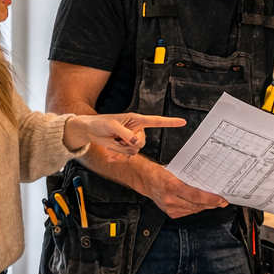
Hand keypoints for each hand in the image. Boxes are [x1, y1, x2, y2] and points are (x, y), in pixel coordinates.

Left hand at [64, 113, 185, 156]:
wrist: (90, 131)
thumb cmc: (100, 123)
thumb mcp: (111, 126)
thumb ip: (125, 134)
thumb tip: (135, 141)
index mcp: (137, 119)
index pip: (156, 121)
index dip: (170, 122)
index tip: (183, 122)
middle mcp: (137, 129)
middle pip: (143, 142)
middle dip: (130, 143)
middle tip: (117, 137)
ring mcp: (132, 139)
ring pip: (135, 150)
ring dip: (122, 148)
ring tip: (113, 140)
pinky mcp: (126, 147)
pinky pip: (128, 154)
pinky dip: (119, 152)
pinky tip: (112, 145)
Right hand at [143, 164, 229, 218]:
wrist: (146, 180)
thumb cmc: (161, 173)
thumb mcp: (176, 171)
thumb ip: (190, 178)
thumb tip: (208, 182)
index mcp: (172, 186)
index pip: (196, 195)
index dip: (211, 199)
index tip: (222, 199)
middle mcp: (170, 199)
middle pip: (197, 204)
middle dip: (212, 203)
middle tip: (222, 201)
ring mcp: (170, 208)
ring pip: (194, 209)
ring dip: (205, 206)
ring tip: (215, 203)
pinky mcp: (170, 213)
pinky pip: (188, 212)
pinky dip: (196, 208)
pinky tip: (201, 205)